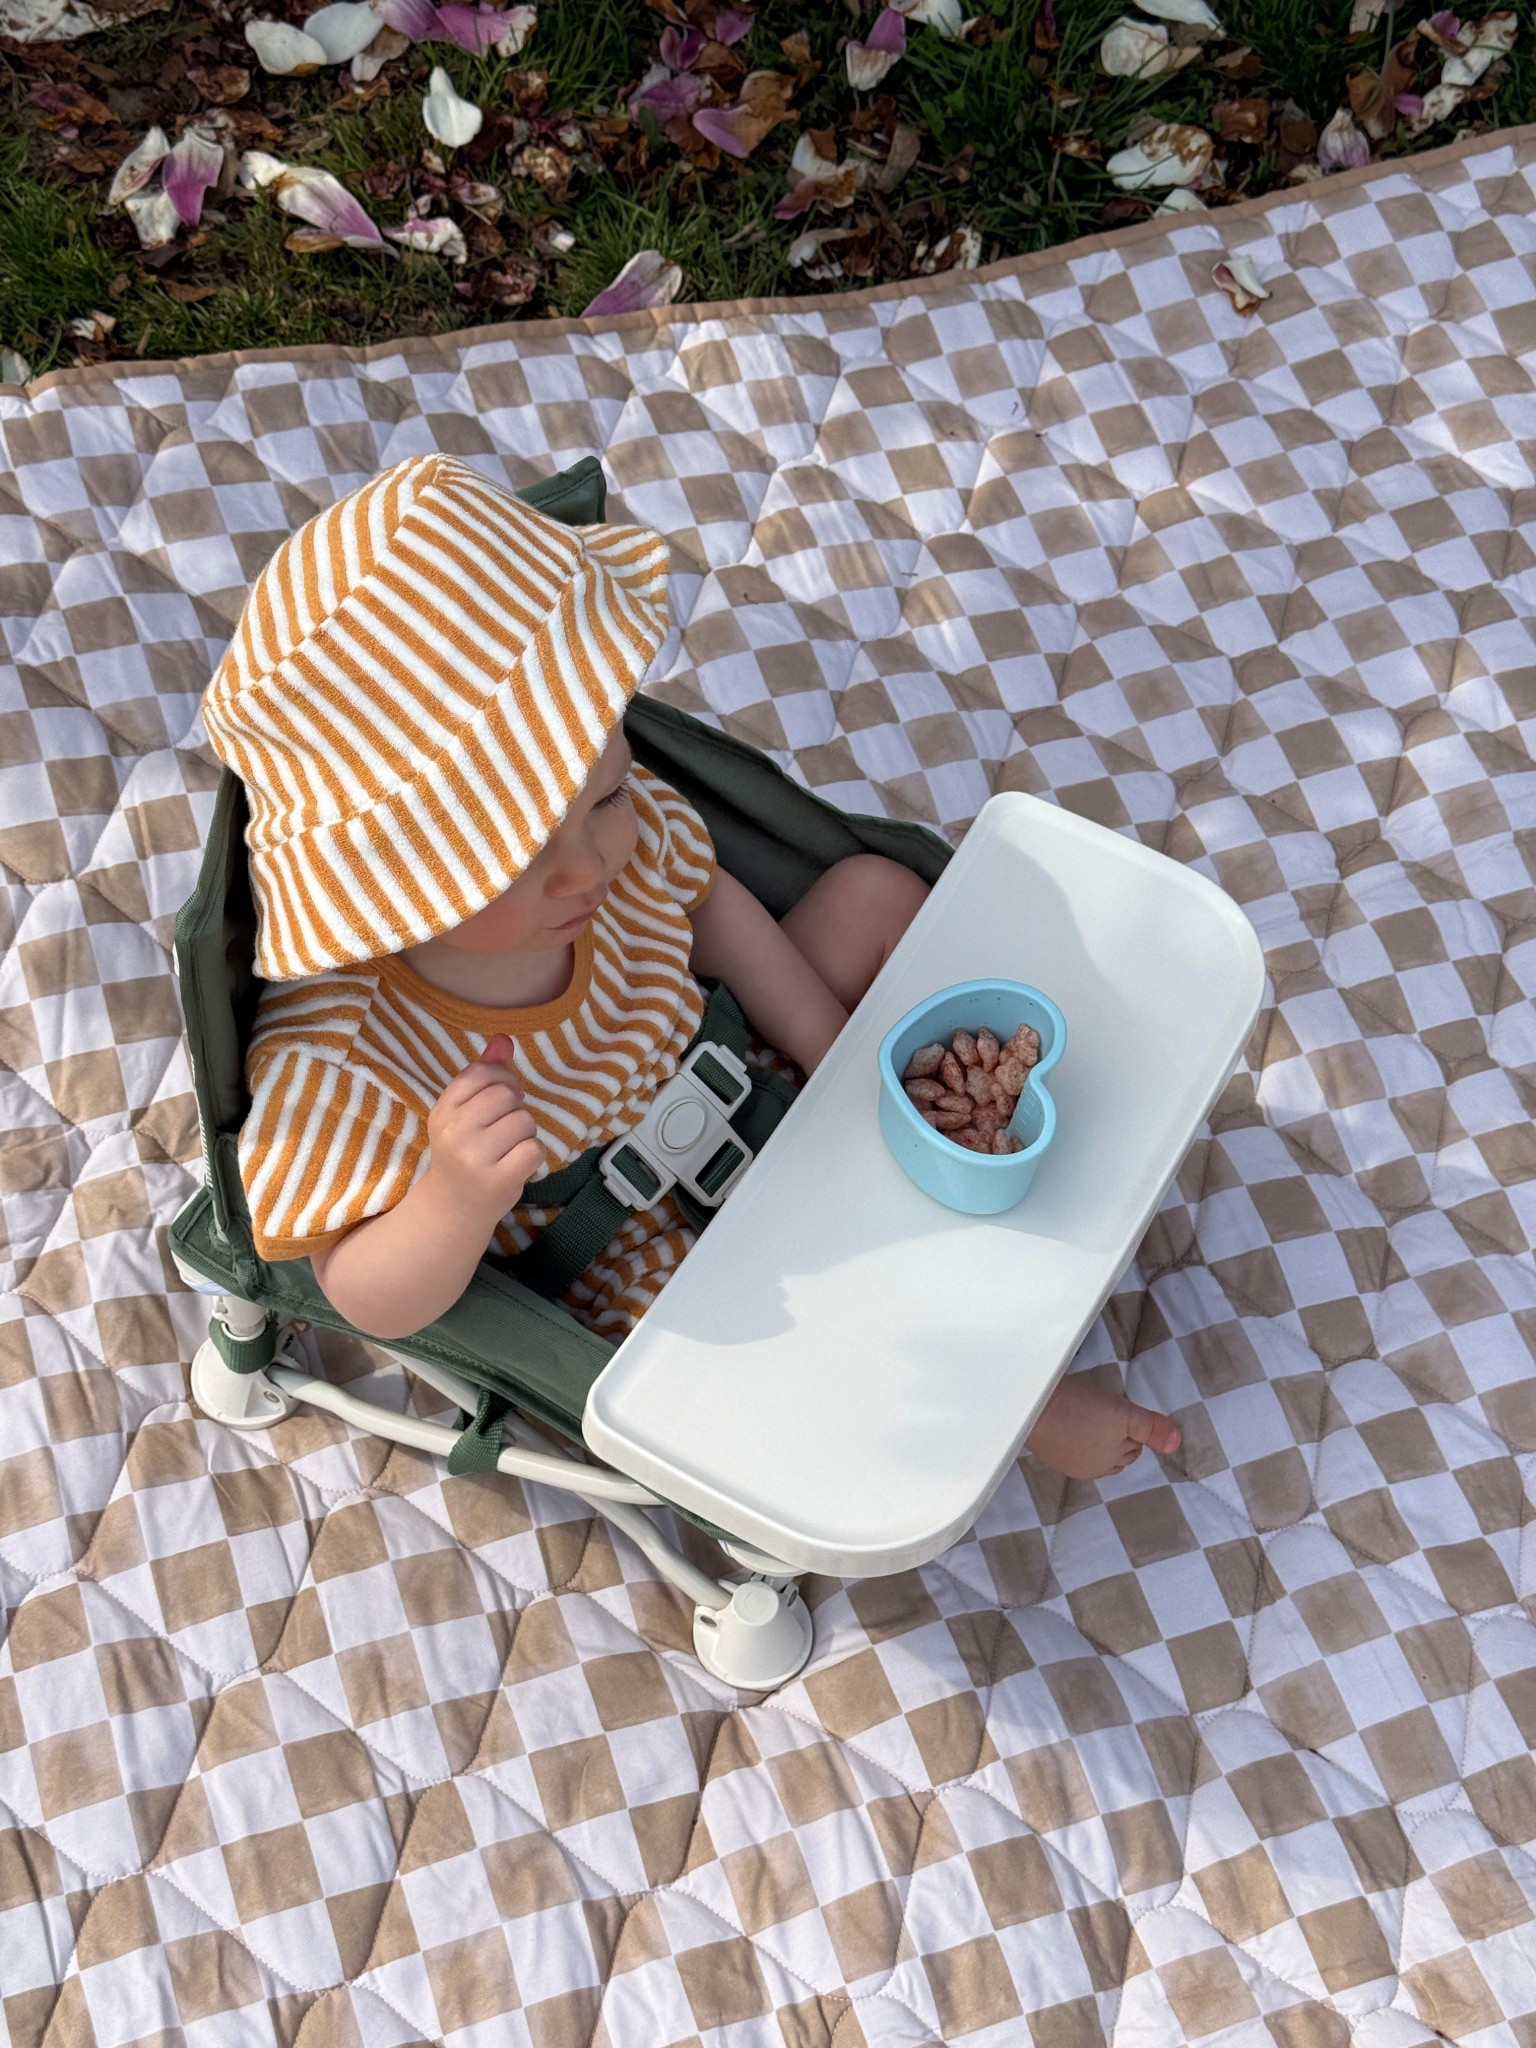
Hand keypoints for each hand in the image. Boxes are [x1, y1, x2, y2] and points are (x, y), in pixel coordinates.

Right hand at [424, 1032, 544, 1226]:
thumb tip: (504, 1039)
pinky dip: (533, 1155)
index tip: (502, 1099)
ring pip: (524, 1121)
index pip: (482, 1072)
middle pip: (506, 1094)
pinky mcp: (497, 1179)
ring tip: (508, 1148)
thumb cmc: (465, 1151)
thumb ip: (484, 1074)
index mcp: (443, 1110)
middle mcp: (455, 1131)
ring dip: (526, 1133)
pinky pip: (534, 1149)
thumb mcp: (466, 1111)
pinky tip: (516, 1164)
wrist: (454, 1206)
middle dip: (515, 1108)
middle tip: (504, 1129)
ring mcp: (475, 1157)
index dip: (503, 1079)